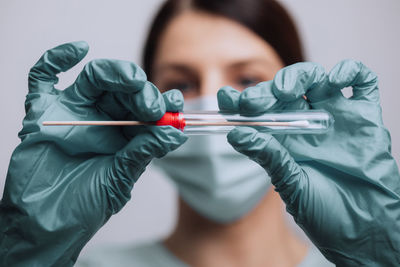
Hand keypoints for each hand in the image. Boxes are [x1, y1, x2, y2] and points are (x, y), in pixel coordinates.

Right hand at [0, 41, 186, 265]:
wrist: (45, 225)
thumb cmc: (84, 206)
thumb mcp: (120, 179)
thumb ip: (144, 152)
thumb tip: (174, 132)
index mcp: (124, 135)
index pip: (146, 109)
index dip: (162, 103)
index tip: (174, 104)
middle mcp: (101, 120)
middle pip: (124, 89)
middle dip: (142, 90)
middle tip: (150, 104)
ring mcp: (72, 113)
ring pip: (96, 78)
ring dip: (116, 72)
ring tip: (131, 80)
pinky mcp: (43, 111)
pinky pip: (44, 78)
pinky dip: (57, 58)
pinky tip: (79, 49)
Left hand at [217, 60, 399, 264]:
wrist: (366, 231)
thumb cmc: (326, 213)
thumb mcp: (291, 184)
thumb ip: (269, 157)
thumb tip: (237, 134)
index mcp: (286, 140)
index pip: (260, 112)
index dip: (241, 102)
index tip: (224, 98)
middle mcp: (308, 124)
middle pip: (285, 91)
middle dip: (265, 90)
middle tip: (253, 102)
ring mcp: (336, 118)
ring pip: (316, 79)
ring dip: (298, 76)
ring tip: (285, 90)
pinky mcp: (365, 117)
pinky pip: (361, 83)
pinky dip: (349, 71)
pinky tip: (335, 79)